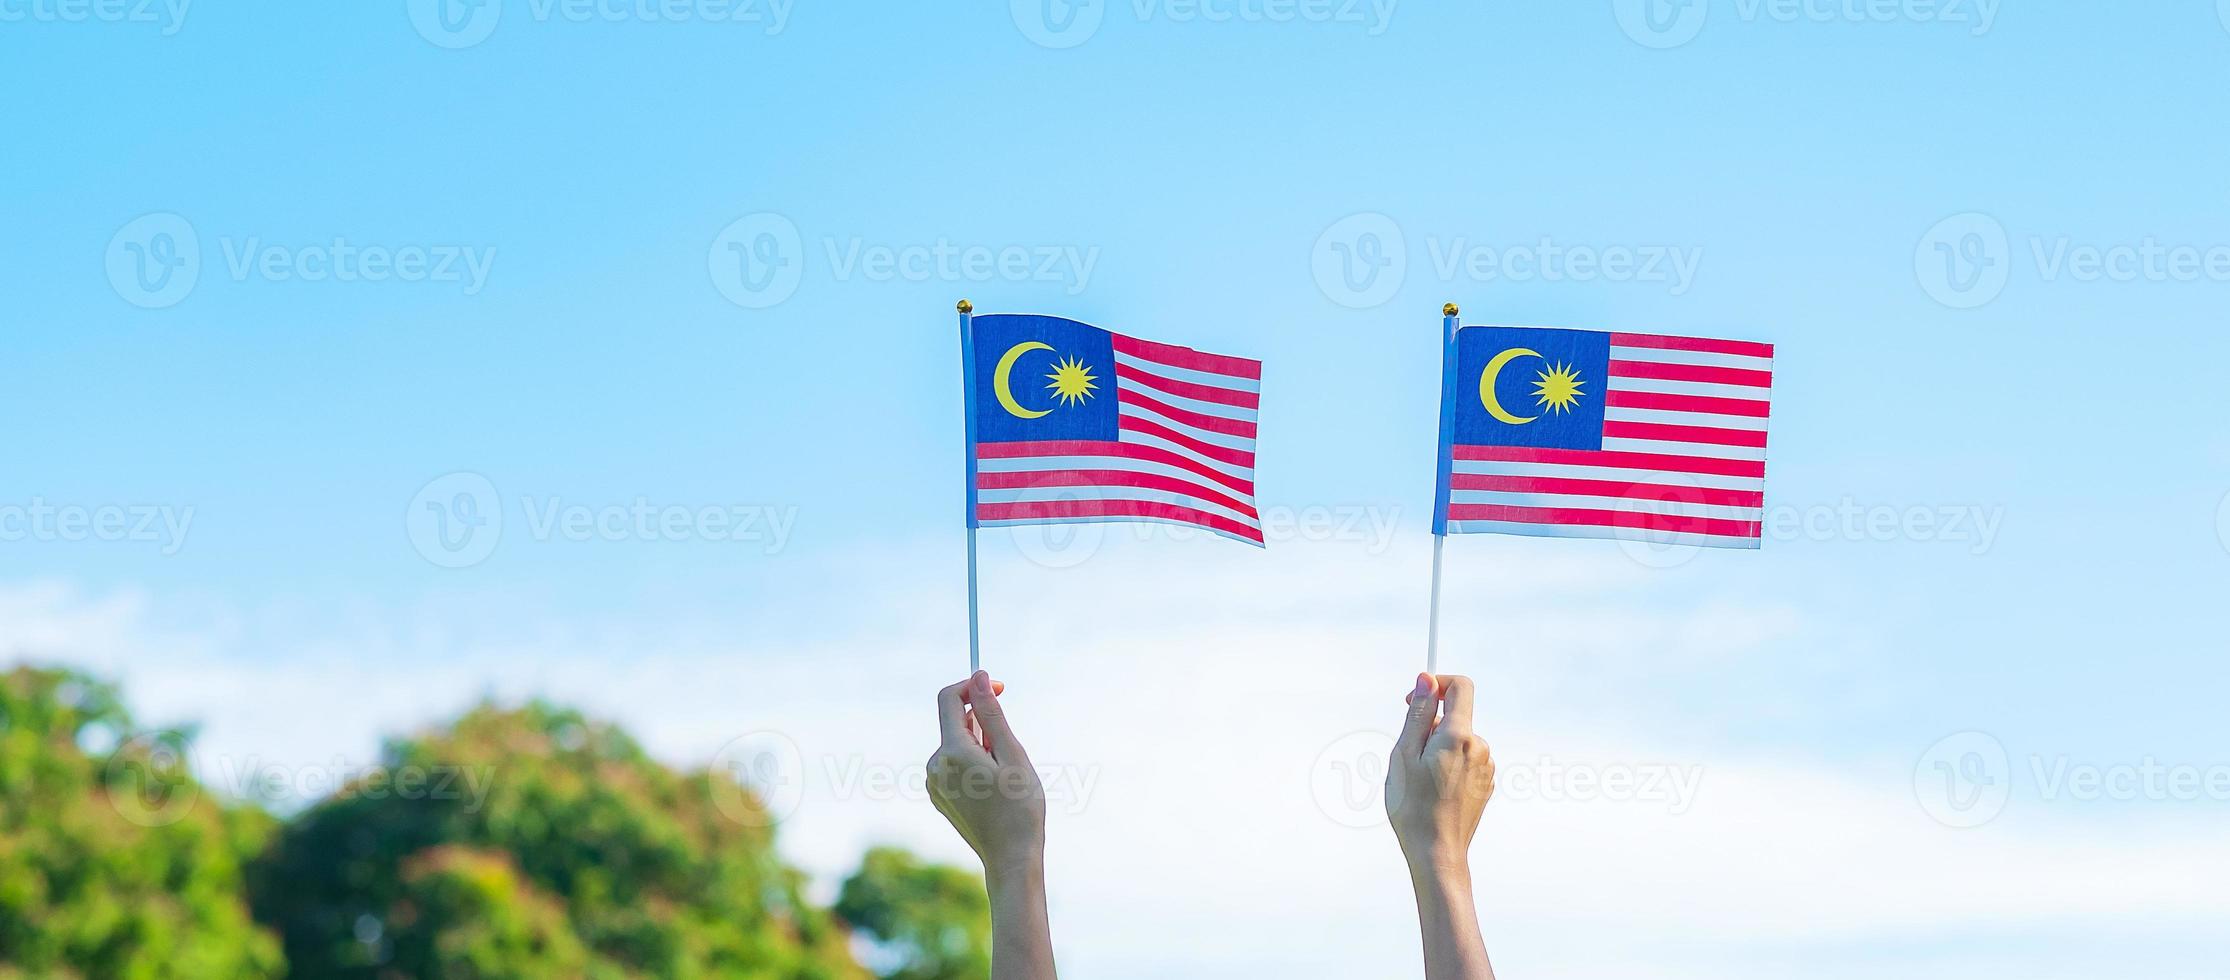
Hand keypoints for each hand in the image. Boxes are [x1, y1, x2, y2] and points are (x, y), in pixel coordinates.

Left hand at [930, 671, 1045, 874]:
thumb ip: (992, 714)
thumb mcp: (1012, 755)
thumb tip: (979, 677)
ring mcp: (933, 782)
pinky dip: (973, 763)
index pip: (950, 699)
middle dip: (984, 725)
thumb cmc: (1020, 808)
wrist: (1011, 859)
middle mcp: (935, 765)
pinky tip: (992, 790)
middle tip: (1010, 755)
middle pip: (956, 723)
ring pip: (957, 744)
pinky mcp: (938, 795)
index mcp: (952, 752)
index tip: (999, 688)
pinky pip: (954, 764)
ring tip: (1003, 778)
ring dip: (981, 746)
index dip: (974, 686)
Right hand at [1387, 673, 1495, 874]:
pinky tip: (1434, 791)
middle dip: (1430, 726)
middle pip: (1456, 717)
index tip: (1416, 698)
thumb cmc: (1414, 807)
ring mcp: (1486, 767)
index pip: (1461, 687)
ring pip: (1459, 741)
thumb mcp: (1404, 754)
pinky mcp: (1486, 784)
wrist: (1437, 853)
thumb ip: (1418, 714)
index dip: (1437, 684)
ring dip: (1438, 749)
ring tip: (1420, 780)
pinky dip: (1449, 766)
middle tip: (1408, 756)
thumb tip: (1427, 681)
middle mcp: (1480, 748)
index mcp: (1460, 736)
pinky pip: (1466, 761)